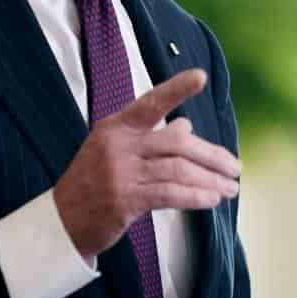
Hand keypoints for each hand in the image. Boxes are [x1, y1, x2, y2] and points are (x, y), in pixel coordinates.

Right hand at [52, 69, 238, 259]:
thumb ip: (150, 137)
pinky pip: (169, 195)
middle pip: (177, 143)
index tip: (200, 77)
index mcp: (116, 126)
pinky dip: (195, 197)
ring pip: (178, 170)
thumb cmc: (92, 182)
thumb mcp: (116, 151)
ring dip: (210, 180)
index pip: (150, 103)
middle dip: (212, 156)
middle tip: (234, 167)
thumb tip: (185, 124)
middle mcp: (118, 145)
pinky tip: (211, 200)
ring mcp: (120, 173)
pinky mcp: (125, 201)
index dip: (176, 89)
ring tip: (230, 188)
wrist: (62, 221)